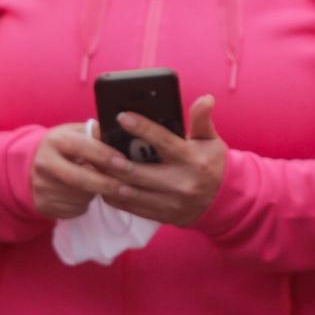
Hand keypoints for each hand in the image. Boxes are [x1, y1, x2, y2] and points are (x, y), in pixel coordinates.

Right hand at [28, 122, 122, 219]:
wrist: (33, 165)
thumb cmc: (66, 147)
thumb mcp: (77, 133)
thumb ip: (97, 134)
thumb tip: (121, 135)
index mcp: (55, 140)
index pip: (83, 147)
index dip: (105, 156)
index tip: (125, 164)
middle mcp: (45, 162)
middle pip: (80, 178)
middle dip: (106, 184)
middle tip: (128, 188)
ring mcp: (41, 185)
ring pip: (80, 196)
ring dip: (96, 193)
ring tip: (98, 185)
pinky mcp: (43, 204)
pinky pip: (74, 208)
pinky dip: (85, 204)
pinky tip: (84, 195)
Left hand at [101, 95, 227, 227]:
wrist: (223, 201)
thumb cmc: (212, 163)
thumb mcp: (210, 140)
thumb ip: (202, 119)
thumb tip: (205, 99)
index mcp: (192, 160)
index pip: (163, 142)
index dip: (142, 128)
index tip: (121, 115)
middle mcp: (180, 183)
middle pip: (138, 172)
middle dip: (112, 159)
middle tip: (93, 144)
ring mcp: (169, 203)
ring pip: (130, 192)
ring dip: (107, 178)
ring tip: (91, 163)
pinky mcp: (161, 215)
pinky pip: (130, 207)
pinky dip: (112, 194)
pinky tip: (101, 181)